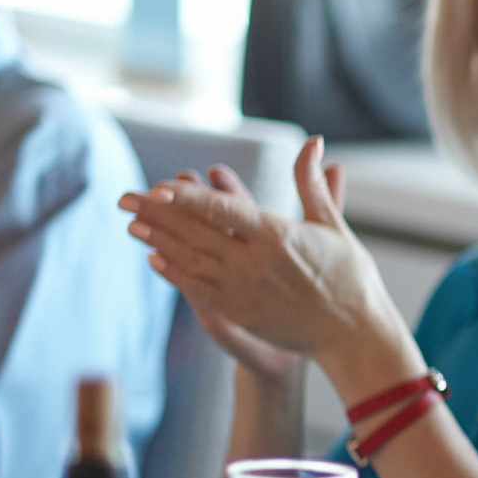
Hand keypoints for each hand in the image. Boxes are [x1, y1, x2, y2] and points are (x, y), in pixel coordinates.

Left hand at [121, 138, 403, 376]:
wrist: (354, 334)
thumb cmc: (349, 277)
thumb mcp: (333, 226)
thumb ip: (312, 184)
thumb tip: (314, 143)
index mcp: (278, 236)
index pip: (221, 209)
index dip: (186, 197)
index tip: (157, 186)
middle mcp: (254, 262)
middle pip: (194, 232)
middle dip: (155, 213)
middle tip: (123, 197)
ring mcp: (243, 290)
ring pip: (189, 259)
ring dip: (157, 241)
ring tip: (131, 223)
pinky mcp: (240, 312)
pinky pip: (197, 288)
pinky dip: (174, 271)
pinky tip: (155, 258)